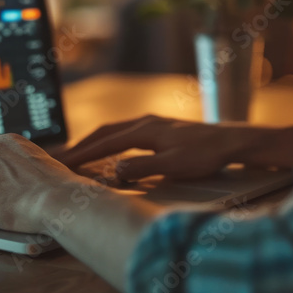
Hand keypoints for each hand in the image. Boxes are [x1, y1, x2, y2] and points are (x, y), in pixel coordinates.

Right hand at [55, 115, 292, 180]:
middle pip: (104, 132)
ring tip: (79, 153)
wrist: (232, 141)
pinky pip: (126, 132)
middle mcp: (145, 121)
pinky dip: (111, 140)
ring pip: (115, 130)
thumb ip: (142, 169)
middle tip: (61, 158)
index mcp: (144, 130)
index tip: (61, 163)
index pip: (104, 142)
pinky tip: (112, 149)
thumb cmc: (205, 154)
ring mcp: (153, 122)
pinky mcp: (162, 128)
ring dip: (95, 141)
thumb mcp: (173, 166)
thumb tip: (115, 170)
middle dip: (82, 145)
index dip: (82, 154)